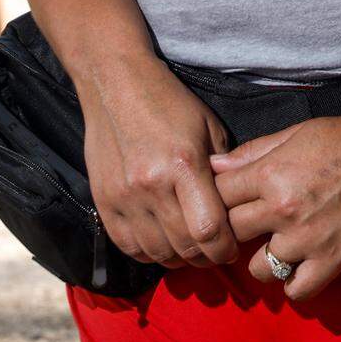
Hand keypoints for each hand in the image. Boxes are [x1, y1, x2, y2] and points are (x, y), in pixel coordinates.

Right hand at [77, 56, 240, 269]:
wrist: (115, 83)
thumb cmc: (169, 102)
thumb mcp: (208, 126)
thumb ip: (222, 169)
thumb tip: (237, 206)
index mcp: (184, 164)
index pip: (209, 229)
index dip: (225, 249)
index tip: (233, 249)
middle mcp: (151, 185)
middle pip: (184, 247)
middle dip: (205, 257)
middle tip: (215, 252)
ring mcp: (124, 196)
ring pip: (157, 252)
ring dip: (178, 258)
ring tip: (190, 249)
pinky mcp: (104, 202)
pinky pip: (128, 246)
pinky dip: (149, 252)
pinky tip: (162, 242)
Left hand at [208, 110, 340, 300]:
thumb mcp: (296, 133)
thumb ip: (253, 152)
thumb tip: (215, 164)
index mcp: (272, 173)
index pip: (219, 195)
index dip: (219, 196)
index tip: (228, 199)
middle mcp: (284, 209)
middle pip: (232, 232)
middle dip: (236, 227)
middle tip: (250, 224)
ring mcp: (308, 239)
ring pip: (258, 269)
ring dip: (263, 258)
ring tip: (278, 244)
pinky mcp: (334, 261)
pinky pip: (296, 291)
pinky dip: (293, 282)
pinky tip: (300, 265)